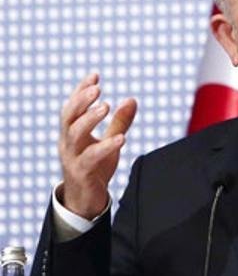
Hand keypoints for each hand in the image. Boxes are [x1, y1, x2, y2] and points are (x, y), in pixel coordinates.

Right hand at [58, 73, 136, 218]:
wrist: (86, 200)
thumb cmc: (95, 168)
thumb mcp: (110, 141)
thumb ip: (119, 122)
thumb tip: (132, 99)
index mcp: (72, 132)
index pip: (73, 107)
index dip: (81, 90)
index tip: (95, 75)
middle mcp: (68, 142)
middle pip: (68, 117)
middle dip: (81, 100)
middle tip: (97, 89)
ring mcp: (72, 157)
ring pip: (74, 134)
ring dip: (89, 118)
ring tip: (105, 107)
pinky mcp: (81, 172)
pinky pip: (91, 158)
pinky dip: (106, 146)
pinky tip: (121, 138)